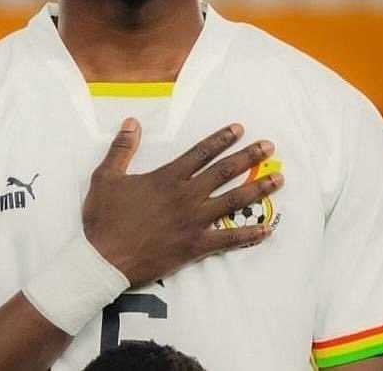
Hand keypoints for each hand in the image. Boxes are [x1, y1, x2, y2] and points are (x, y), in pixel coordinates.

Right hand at [83, 118, 283, 286]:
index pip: (200, 153)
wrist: (104, 260)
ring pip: (233, 201)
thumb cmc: (103, 219)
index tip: (240, 129)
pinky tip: (267, 229)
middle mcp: (186, 196)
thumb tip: (132, 121)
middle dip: (249, 157)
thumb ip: (122, 148)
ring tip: (278, 179)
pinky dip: (249, 234)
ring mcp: (193, 221)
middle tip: (270, 146)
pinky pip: (228, 239)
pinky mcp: (195, 246)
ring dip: (257, 188)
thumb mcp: (106, 177)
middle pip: (224, 172)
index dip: (221, 139)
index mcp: (167, 177)